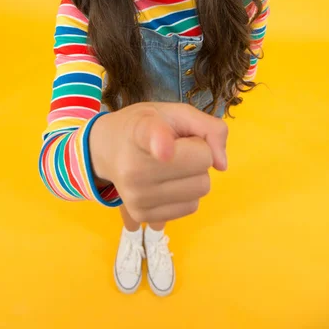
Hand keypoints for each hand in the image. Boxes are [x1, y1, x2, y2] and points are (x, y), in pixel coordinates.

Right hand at [90, 102, 227, 222]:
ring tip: (171, 164)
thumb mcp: (176, 113)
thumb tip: (221, 165)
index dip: (161, 143)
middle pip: (202, 165)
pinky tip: (166, 181)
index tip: (164, 150)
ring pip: (201, 189)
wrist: (107, 148)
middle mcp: (133, 168)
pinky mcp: (142, 215)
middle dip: (197, 154)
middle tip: (176, 147)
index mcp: (140, 131)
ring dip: (194, 175)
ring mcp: (136, 196)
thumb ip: (209, 127)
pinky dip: (187, 193)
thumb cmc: (145, 126)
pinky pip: (191, 207)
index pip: (152, 137)